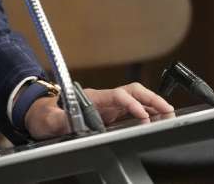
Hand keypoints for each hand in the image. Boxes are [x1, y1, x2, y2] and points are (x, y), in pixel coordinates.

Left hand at [25, 82, 174, 139]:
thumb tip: (66, 120)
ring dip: (153, 103)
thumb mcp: (50, 121)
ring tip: (169, 113)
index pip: (117, 96)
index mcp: (91, 98)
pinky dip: (148, 110)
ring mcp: (109, 105)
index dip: (131, 103)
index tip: (143, 114)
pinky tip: (158, 117)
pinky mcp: (112, 112)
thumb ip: (59, 120)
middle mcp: (103, 98)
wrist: (43, 115)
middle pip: (132, 92)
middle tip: (167, 110)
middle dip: (150, 98)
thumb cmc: (47, 117)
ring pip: (136, 98)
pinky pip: (134, 108)